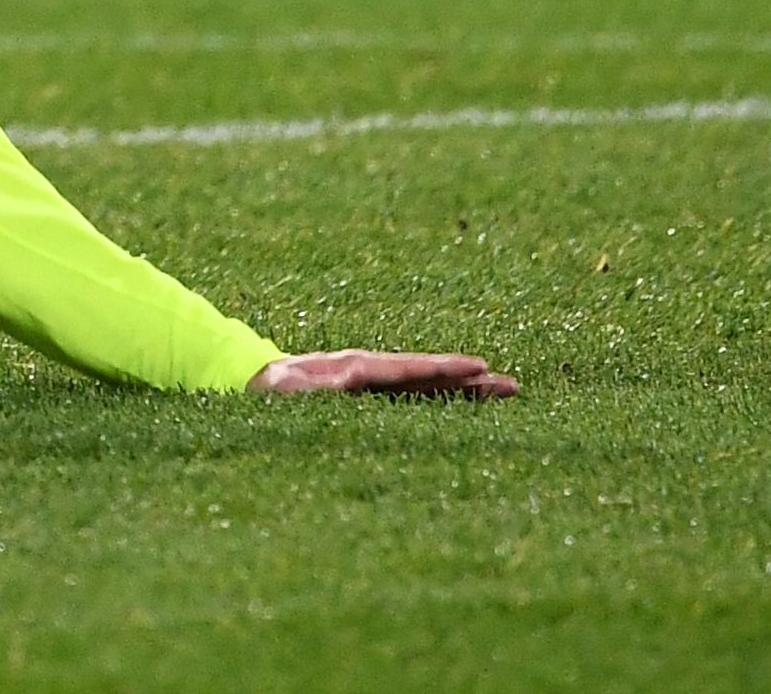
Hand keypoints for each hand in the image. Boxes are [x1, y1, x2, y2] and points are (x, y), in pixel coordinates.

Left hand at [253, 350, 517, 399]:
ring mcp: (376, 382)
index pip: (408, 369)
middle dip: (468, 380)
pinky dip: (443, 395)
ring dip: (463, 388)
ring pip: (428, 385)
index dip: (442, 370)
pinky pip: (414, 395)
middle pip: (429, 376)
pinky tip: (467, 403)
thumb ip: (320, 387)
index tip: (478, 367)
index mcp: (356, 369)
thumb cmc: (273, 390)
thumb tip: (349, 381)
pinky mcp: (374, 394)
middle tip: (512, 384)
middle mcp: (372, 372)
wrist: (258, 383)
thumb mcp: (292, 389)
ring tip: (502, 390)